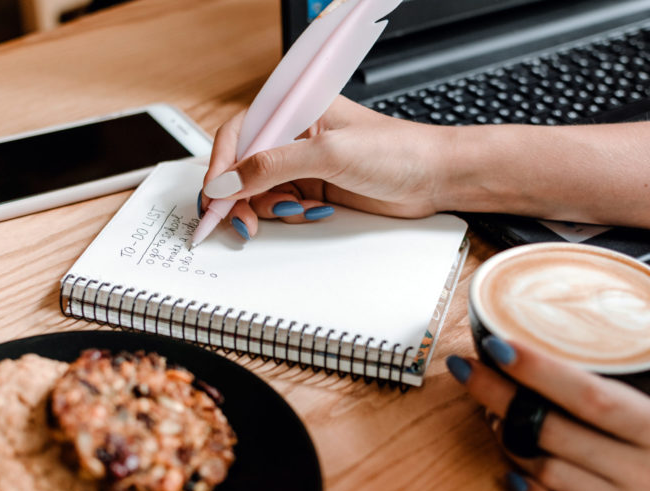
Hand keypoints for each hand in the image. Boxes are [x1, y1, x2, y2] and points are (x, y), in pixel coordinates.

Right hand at [199, 96, 456, 238]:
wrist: (435, 178)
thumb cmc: (396, 151)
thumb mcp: (328, 154)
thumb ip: (272, 166)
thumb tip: (227, 183)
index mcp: (295, 110)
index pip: (239, 133)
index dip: (221, 166)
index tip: (214, 197)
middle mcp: (294, 134)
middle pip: (243, 166)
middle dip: (241, 195)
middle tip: (242, 220)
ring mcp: (303, 163)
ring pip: (260, 190)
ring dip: (267, 207)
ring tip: (295, 212)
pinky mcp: (314, 187)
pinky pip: (282, 204)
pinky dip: (287, 214)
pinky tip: (311, 213)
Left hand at [446, 339, 649, 490]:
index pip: (590, 396)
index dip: (538, 370)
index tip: (496, 345)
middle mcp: (649, 477)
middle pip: (553, 430)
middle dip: (499, 396)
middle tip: (466, 368)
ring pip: (548, 472)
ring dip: (511, 441)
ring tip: (489, 412)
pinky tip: (512, 477)